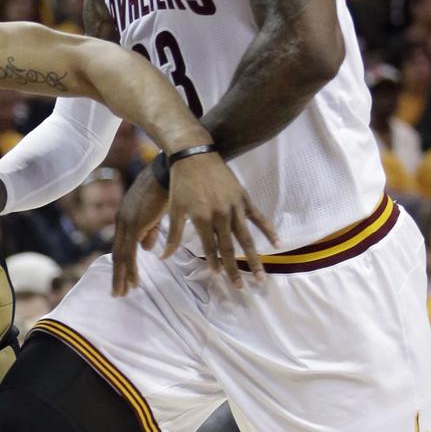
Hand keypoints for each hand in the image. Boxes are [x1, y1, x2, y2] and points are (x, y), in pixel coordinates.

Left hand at [111, 167, 169, 295]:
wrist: (169, 172)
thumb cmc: (167, 189)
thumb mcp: (158, 213)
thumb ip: (150, 230)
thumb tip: (146, 248)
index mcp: (127, 216)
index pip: (122, 244)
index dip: (123, 262)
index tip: (124, 278)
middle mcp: (122, 220)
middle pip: (118, 253)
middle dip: (118, 274)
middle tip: (118, 292)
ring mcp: (126, 223)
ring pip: (121, 256)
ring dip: (122, 276)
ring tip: (123, 292)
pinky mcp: (134, 225)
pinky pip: (130, 253)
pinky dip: (131, 269)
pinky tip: (134, 282)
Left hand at [164, 153, 278, 288]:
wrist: (194, 154)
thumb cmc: (180, 183)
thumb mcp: (174, 209)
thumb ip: (173, 235)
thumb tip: (164, 257)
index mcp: (202, 219)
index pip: (210, 248)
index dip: (214, 263)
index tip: (218, 277)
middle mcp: (221, 215)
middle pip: (230, 248)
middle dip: (235, 269)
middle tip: (241, 288)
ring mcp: (235, 207)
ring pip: (247, 238)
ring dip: (255, 258)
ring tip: (261, 276)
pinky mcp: (243, 197)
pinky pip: (258, 217)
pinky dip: (268, 230)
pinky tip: (278, 244)